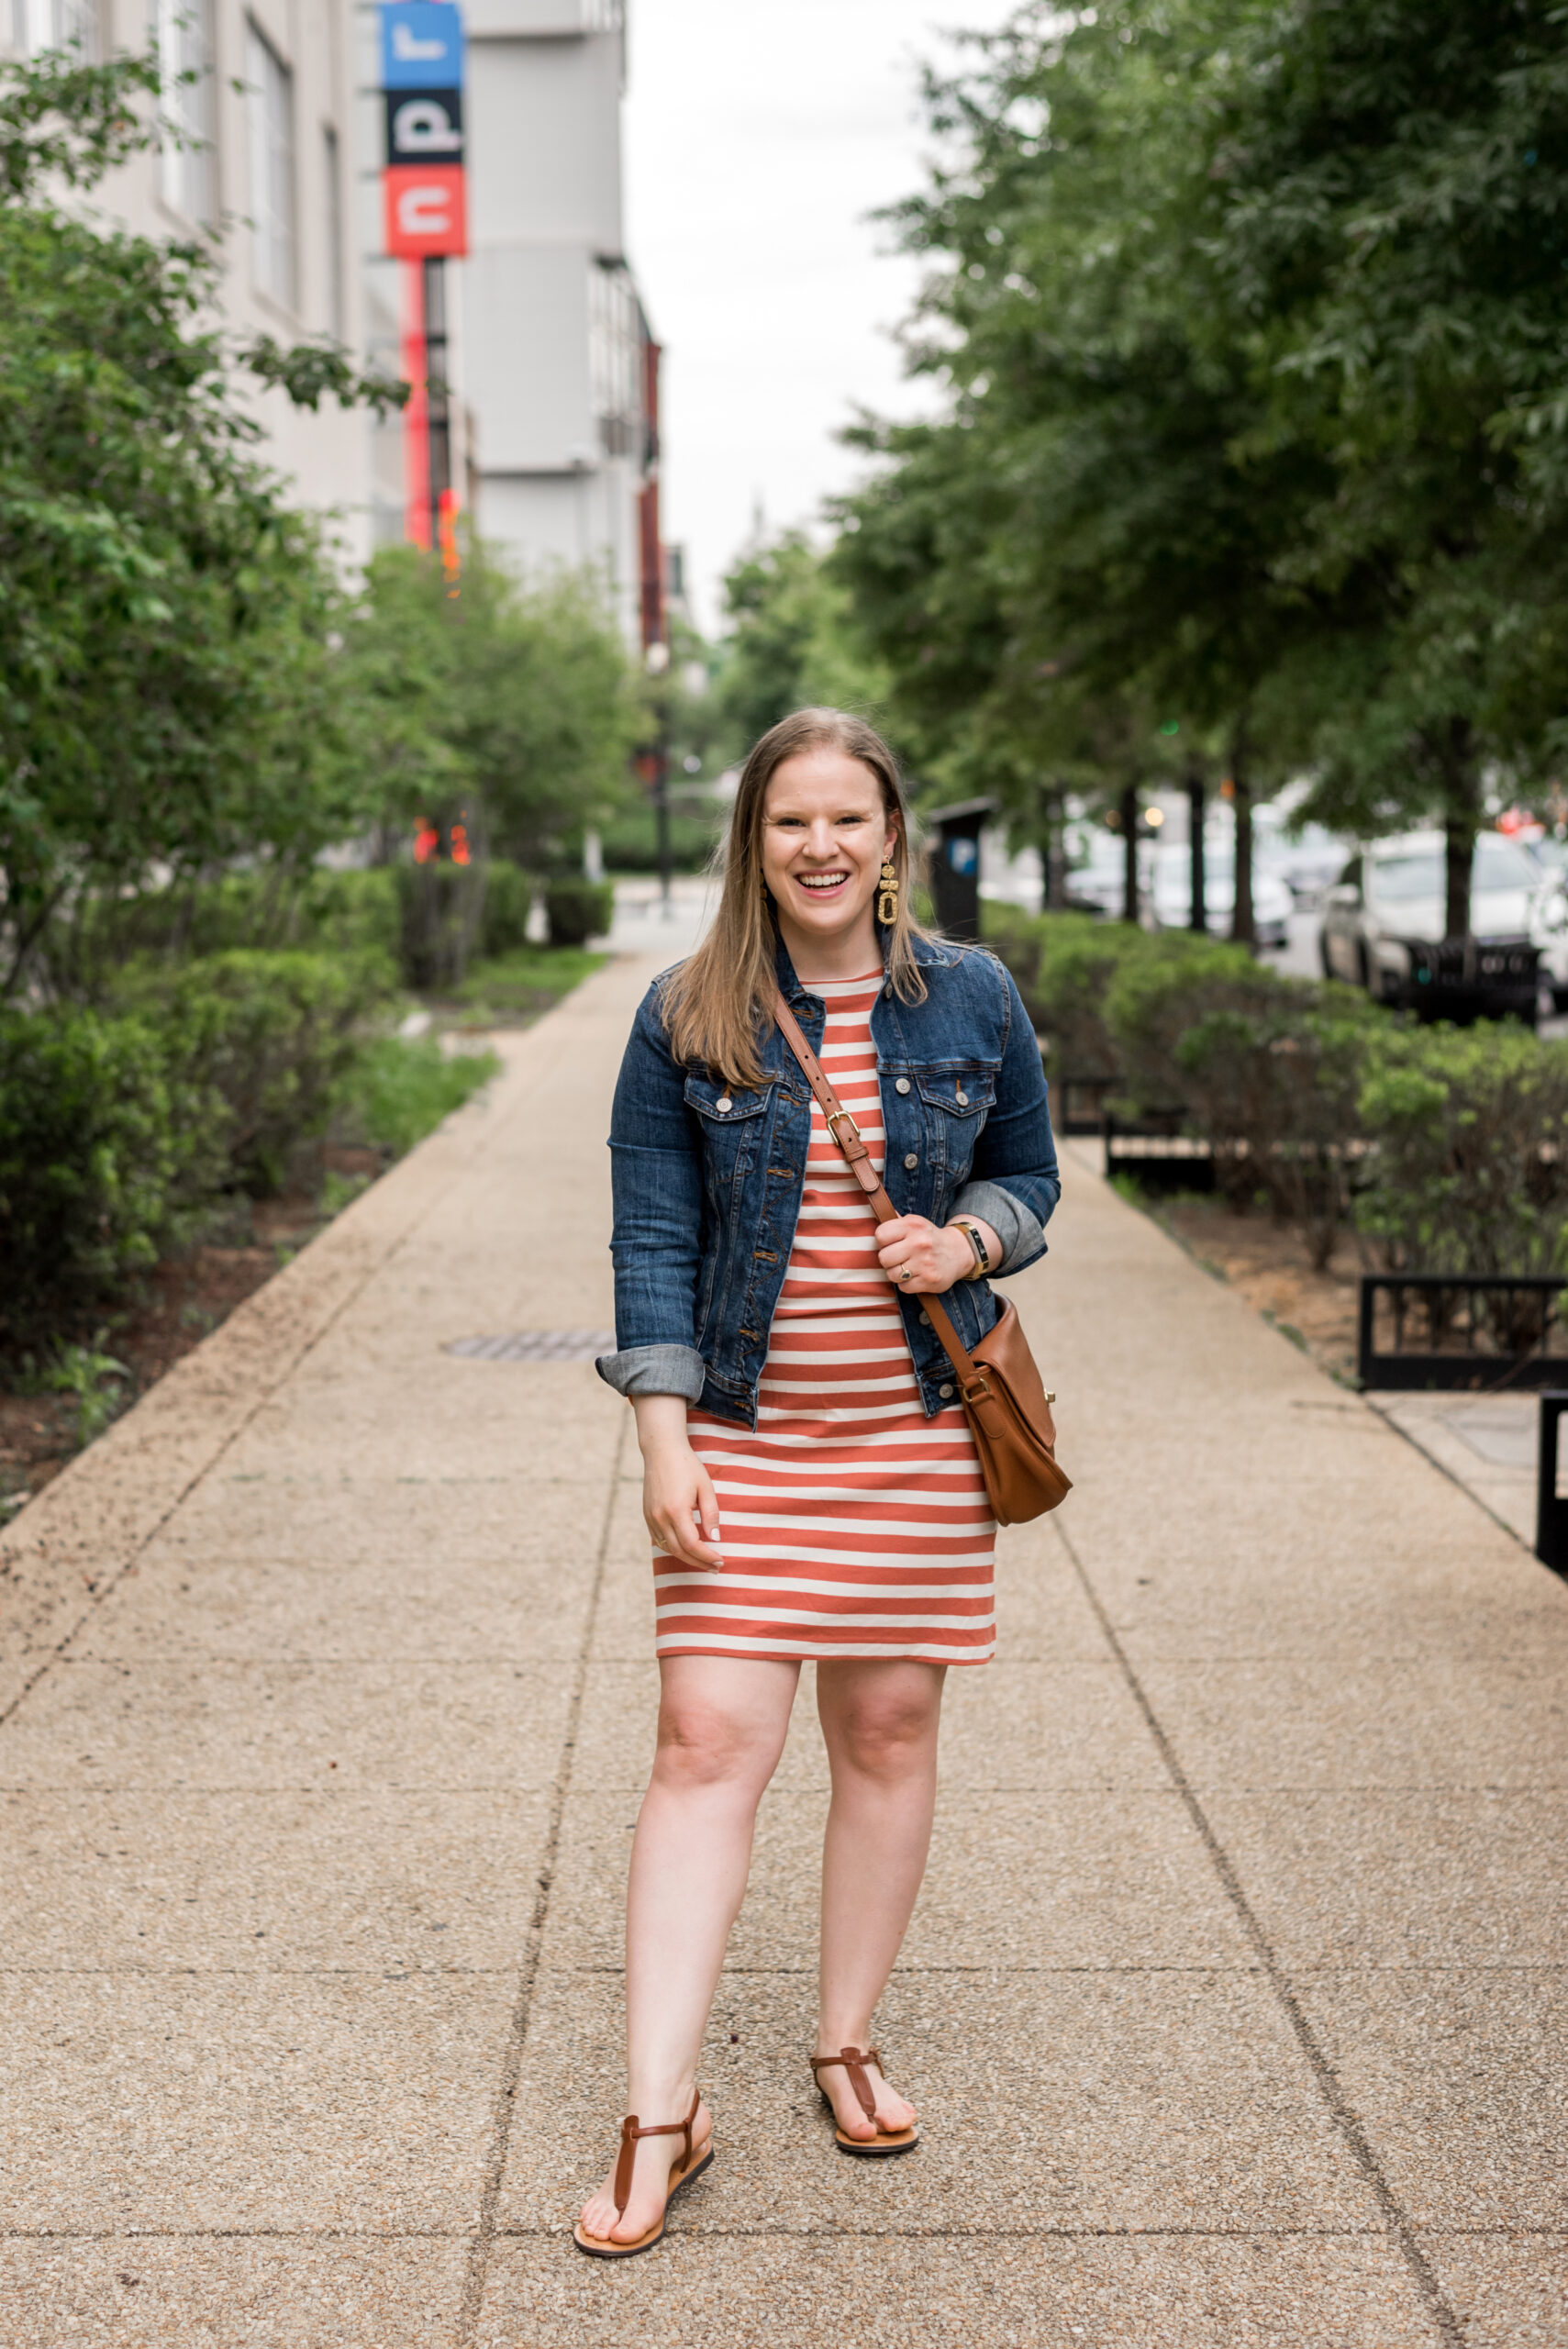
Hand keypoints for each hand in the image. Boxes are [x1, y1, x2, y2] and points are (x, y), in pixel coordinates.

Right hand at [632, 1396, 722, 1571]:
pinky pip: (659, 1540)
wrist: (661, 1451)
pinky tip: (686, 1549)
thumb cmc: (687, 1466)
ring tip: (703, 1561)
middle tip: (715, 1568)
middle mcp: (660, 1517)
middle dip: (699, 1562)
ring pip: (668, 1548)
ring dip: (686, 1558)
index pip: (692, 1545)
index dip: (707, 1557)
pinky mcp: (647, 1515)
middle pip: (680, 1551)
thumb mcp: (706, 1488)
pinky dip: (673, 1548)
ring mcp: (651, 1517)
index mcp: (676, 1511)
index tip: (720, 1561)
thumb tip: (715, 1539)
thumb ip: (711, 1515)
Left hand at [874, 1214, 976, 1294]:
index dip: (883, 1241)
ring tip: (907, 1267)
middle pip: (883, 1257)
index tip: (891, 1243)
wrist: (958, 1252)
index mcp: (913, 1225)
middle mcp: (919, 1242)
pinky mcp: (929, 1280)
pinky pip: (904, 1287)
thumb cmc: (928, 1238)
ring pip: (892, 1274)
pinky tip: (916, 1276)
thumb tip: (877, 1213)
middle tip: (899, 1257)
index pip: (880, 1235)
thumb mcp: (915, 1223)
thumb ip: (896, 1221)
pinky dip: (907, 1284)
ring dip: (897, 1273)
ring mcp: (925, 1263)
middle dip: (889, 1260)